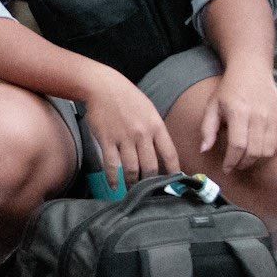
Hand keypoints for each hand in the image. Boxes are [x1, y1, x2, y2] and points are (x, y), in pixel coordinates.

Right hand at [81, 68, 181, 186]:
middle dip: (151, 181)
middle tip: (150, 189)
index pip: (170, 154)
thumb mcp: (149, 110)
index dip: (174, 171)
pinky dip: (113, 178)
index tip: (174, 182)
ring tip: (132, 189)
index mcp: (156, 126)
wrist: (102, 86)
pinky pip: (111, 164)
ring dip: (132, 182)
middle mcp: (142, 134)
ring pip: (132, 168)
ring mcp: (123, 138)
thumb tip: (161, 151)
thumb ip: (156, 130)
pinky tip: (115, 186)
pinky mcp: (106, 140)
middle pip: (151, 166)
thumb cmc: (127, 97)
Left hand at [200, 66, 276, 171]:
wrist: (251, 71)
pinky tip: (258, 150)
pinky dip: (269, 152)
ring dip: (256, 160)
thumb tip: (204, 150)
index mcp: (239, 112)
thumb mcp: (212, 106)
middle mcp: (258, 116)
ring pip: (268, 151)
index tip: (226, 168)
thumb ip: (207, 129)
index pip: (238, 145)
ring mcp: (273, 118)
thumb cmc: (229, 89)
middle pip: (255, 151)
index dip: (231, 161)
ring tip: (244, 159)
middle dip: (243, 164)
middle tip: (234, 166)